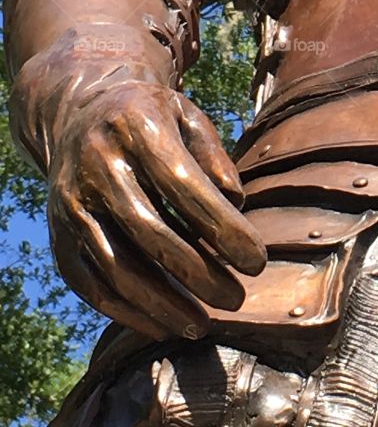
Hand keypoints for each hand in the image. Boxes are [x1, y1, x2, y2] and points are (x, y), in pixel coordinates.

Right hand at [47, 80, 265, 340]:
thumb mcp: (187, 117)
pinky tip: (161, 326)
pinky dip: (125, 312)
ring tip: (201, 325)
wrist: (79, 112)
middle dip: (198, 274)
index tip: (257, 261)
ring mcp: (71, 203)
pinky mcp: (59, 235)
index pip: (183, 186)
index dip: (222, 227)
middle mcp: (98, 166)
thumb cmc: (151, 118)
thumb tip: (237, 204)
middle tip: (236, 299)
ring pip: (116, 267)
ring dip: (161, 305)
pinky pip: (90, 284)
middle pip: (150, 232)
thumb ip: (214, 156)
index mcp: (137, 128)